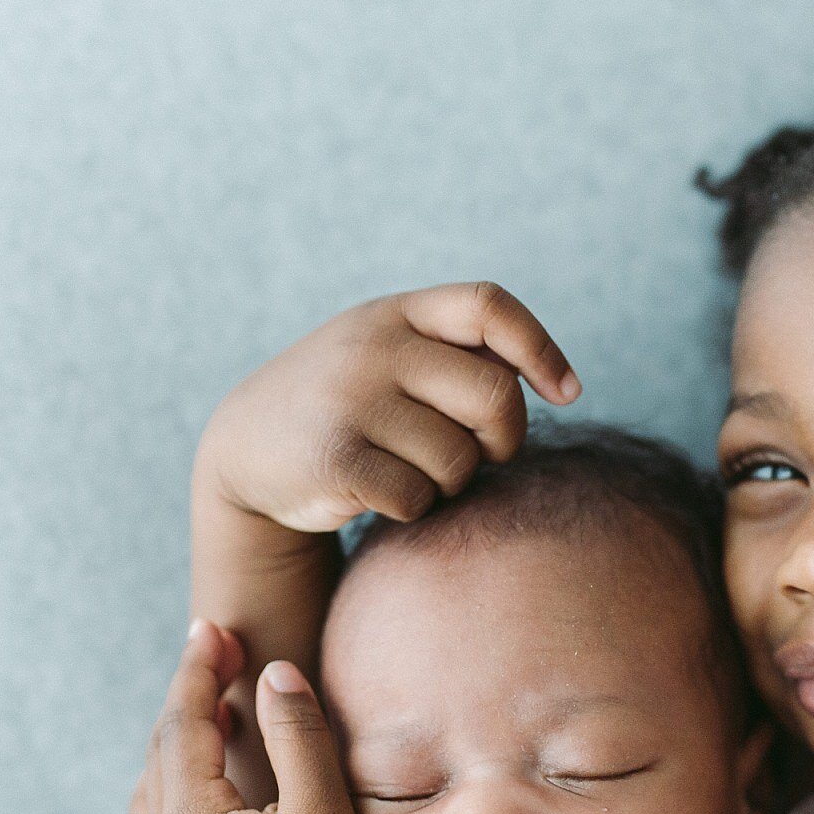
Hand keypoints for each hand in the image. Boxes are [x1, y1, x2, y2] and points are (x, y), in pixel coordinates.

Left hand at [131, 619, 397, 813]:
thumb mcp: (322, 806)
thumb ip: (296, 733)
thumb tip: (273, 671)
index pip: (182, 728)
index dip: (196, 672)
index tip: (211, 627)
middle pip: (160, 754)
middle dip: (186, 699)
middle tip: (216, 652)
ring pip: (151, 793)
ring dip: (176, 745)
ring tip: (216, 713)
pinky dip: (178, 787)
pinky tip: (215, 779)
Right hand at [199, 282, 580, 533]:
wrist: (245, 451)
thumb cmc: (349, 406)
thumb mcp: (393, 359)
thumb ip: (461, 358)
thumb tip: (557, 382)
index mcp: (397, 313)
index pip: (489, 307)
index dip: (541, 349)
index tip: (567, 394)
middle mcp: (374, 346)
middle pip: (495, 397)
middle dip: (504, 440)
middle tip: (481, 455)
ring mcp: (350, 399)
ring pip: (459, 458)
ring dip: (451, 481)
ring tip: (411, 471)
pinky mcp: (335, 457)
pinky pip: (417, 496)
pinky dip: (413, 507)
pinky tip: (379, 494)